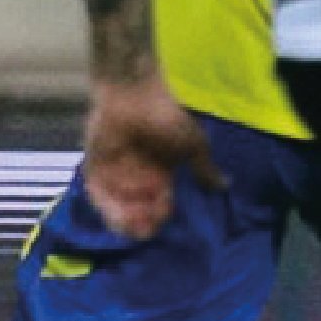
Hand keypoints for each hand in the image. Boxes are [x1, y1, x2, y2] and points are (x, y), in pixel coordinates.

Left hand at [83, 77, 222, 241]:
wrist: (134, 91)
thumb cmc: (168, 115)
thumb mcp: (194, 145)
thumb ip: (205, 169)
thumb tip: (226, 185)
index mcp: (160, 173)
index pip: (160, 204)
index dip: (161, 215)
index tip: (163, 220)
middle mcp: (136, 176)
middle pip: (137, 210)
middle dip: (142, 223)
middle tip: (146, 229)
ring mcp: (115, 173)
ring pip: (117, 206)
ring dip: (125, 220)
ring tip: (134, 226)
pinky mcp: (95, 167)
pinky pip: (99, 195)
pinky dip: (108, 208)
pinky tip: (120, 216)